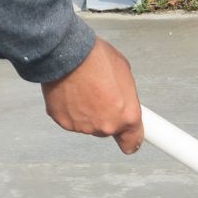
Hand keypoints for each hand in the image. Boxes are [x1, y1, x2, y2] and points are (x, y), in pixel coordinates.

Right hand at [42, 39, 144, 154]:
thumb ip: (126, 98)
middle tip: (98, 95)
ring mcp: (85, 126)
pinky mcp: (65, 122)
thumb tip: (123, 102)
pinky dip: (69, 110)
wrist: (69, 53)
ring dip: (86, 112)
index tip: (127, 136)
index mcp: (128, 116)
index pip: (132, 143)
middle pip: (108, 130)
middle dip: (105, 116)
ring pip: (88, 125)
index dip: (129, 138)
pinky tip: (70, 93)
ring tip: (82, 90)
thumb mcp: (125, 75)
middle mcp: (107, 126)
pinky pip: (70, 119)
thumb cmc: (97, 58)